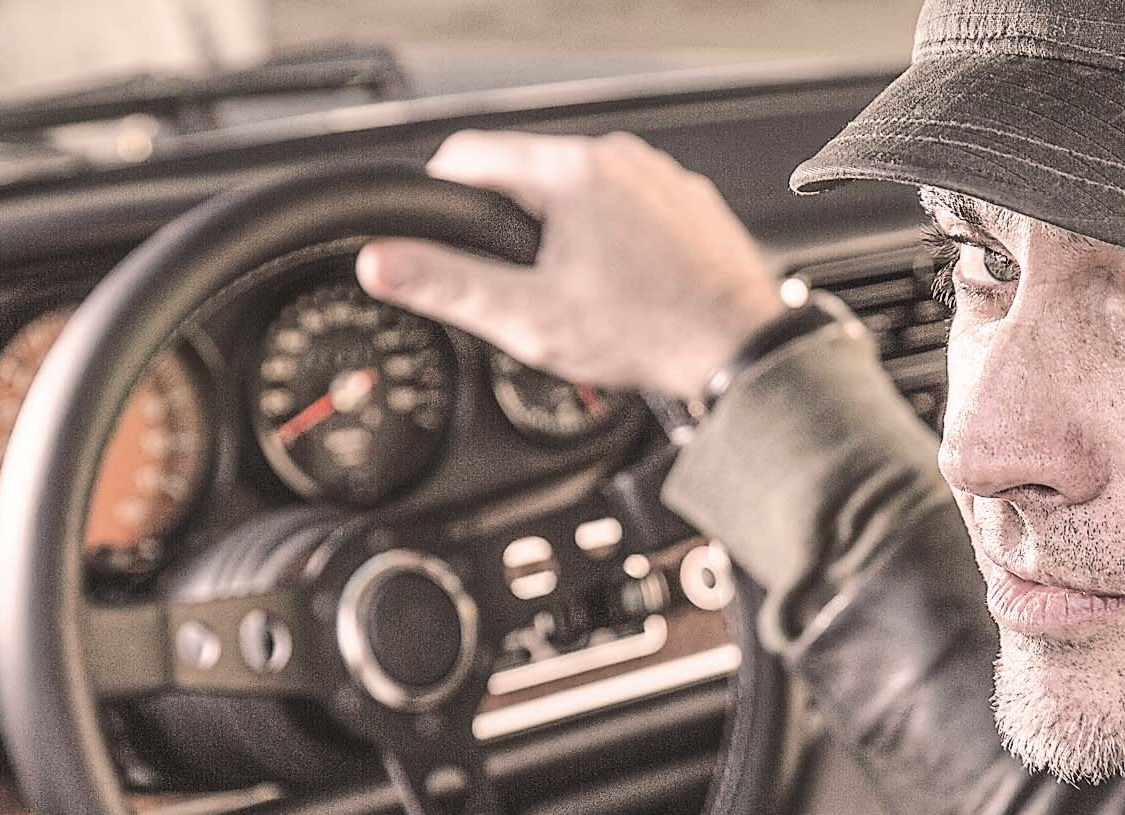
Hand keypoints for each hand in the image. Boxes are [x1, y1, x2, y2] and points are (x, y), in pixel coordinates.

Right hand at [357, 130, 786, 401]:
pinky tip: (618, 287)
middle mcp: (620, 159)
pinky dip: (611, 240)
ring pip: (580, 192)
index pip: (470, 155)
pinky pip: (627, 209)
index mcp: (573, 170)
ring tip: (572, 293)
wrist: (742, 350)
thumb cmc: (654, 332)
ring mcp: (659, 179)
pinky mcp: (687, 205)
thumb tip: (381, 262)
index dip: (439, 195)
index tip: (433, 229)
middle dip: (507, 225)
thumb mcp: (530, 318)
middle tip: (513, 284)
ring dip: (561, 233)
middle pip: (527, 174)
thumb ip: (448, 285)